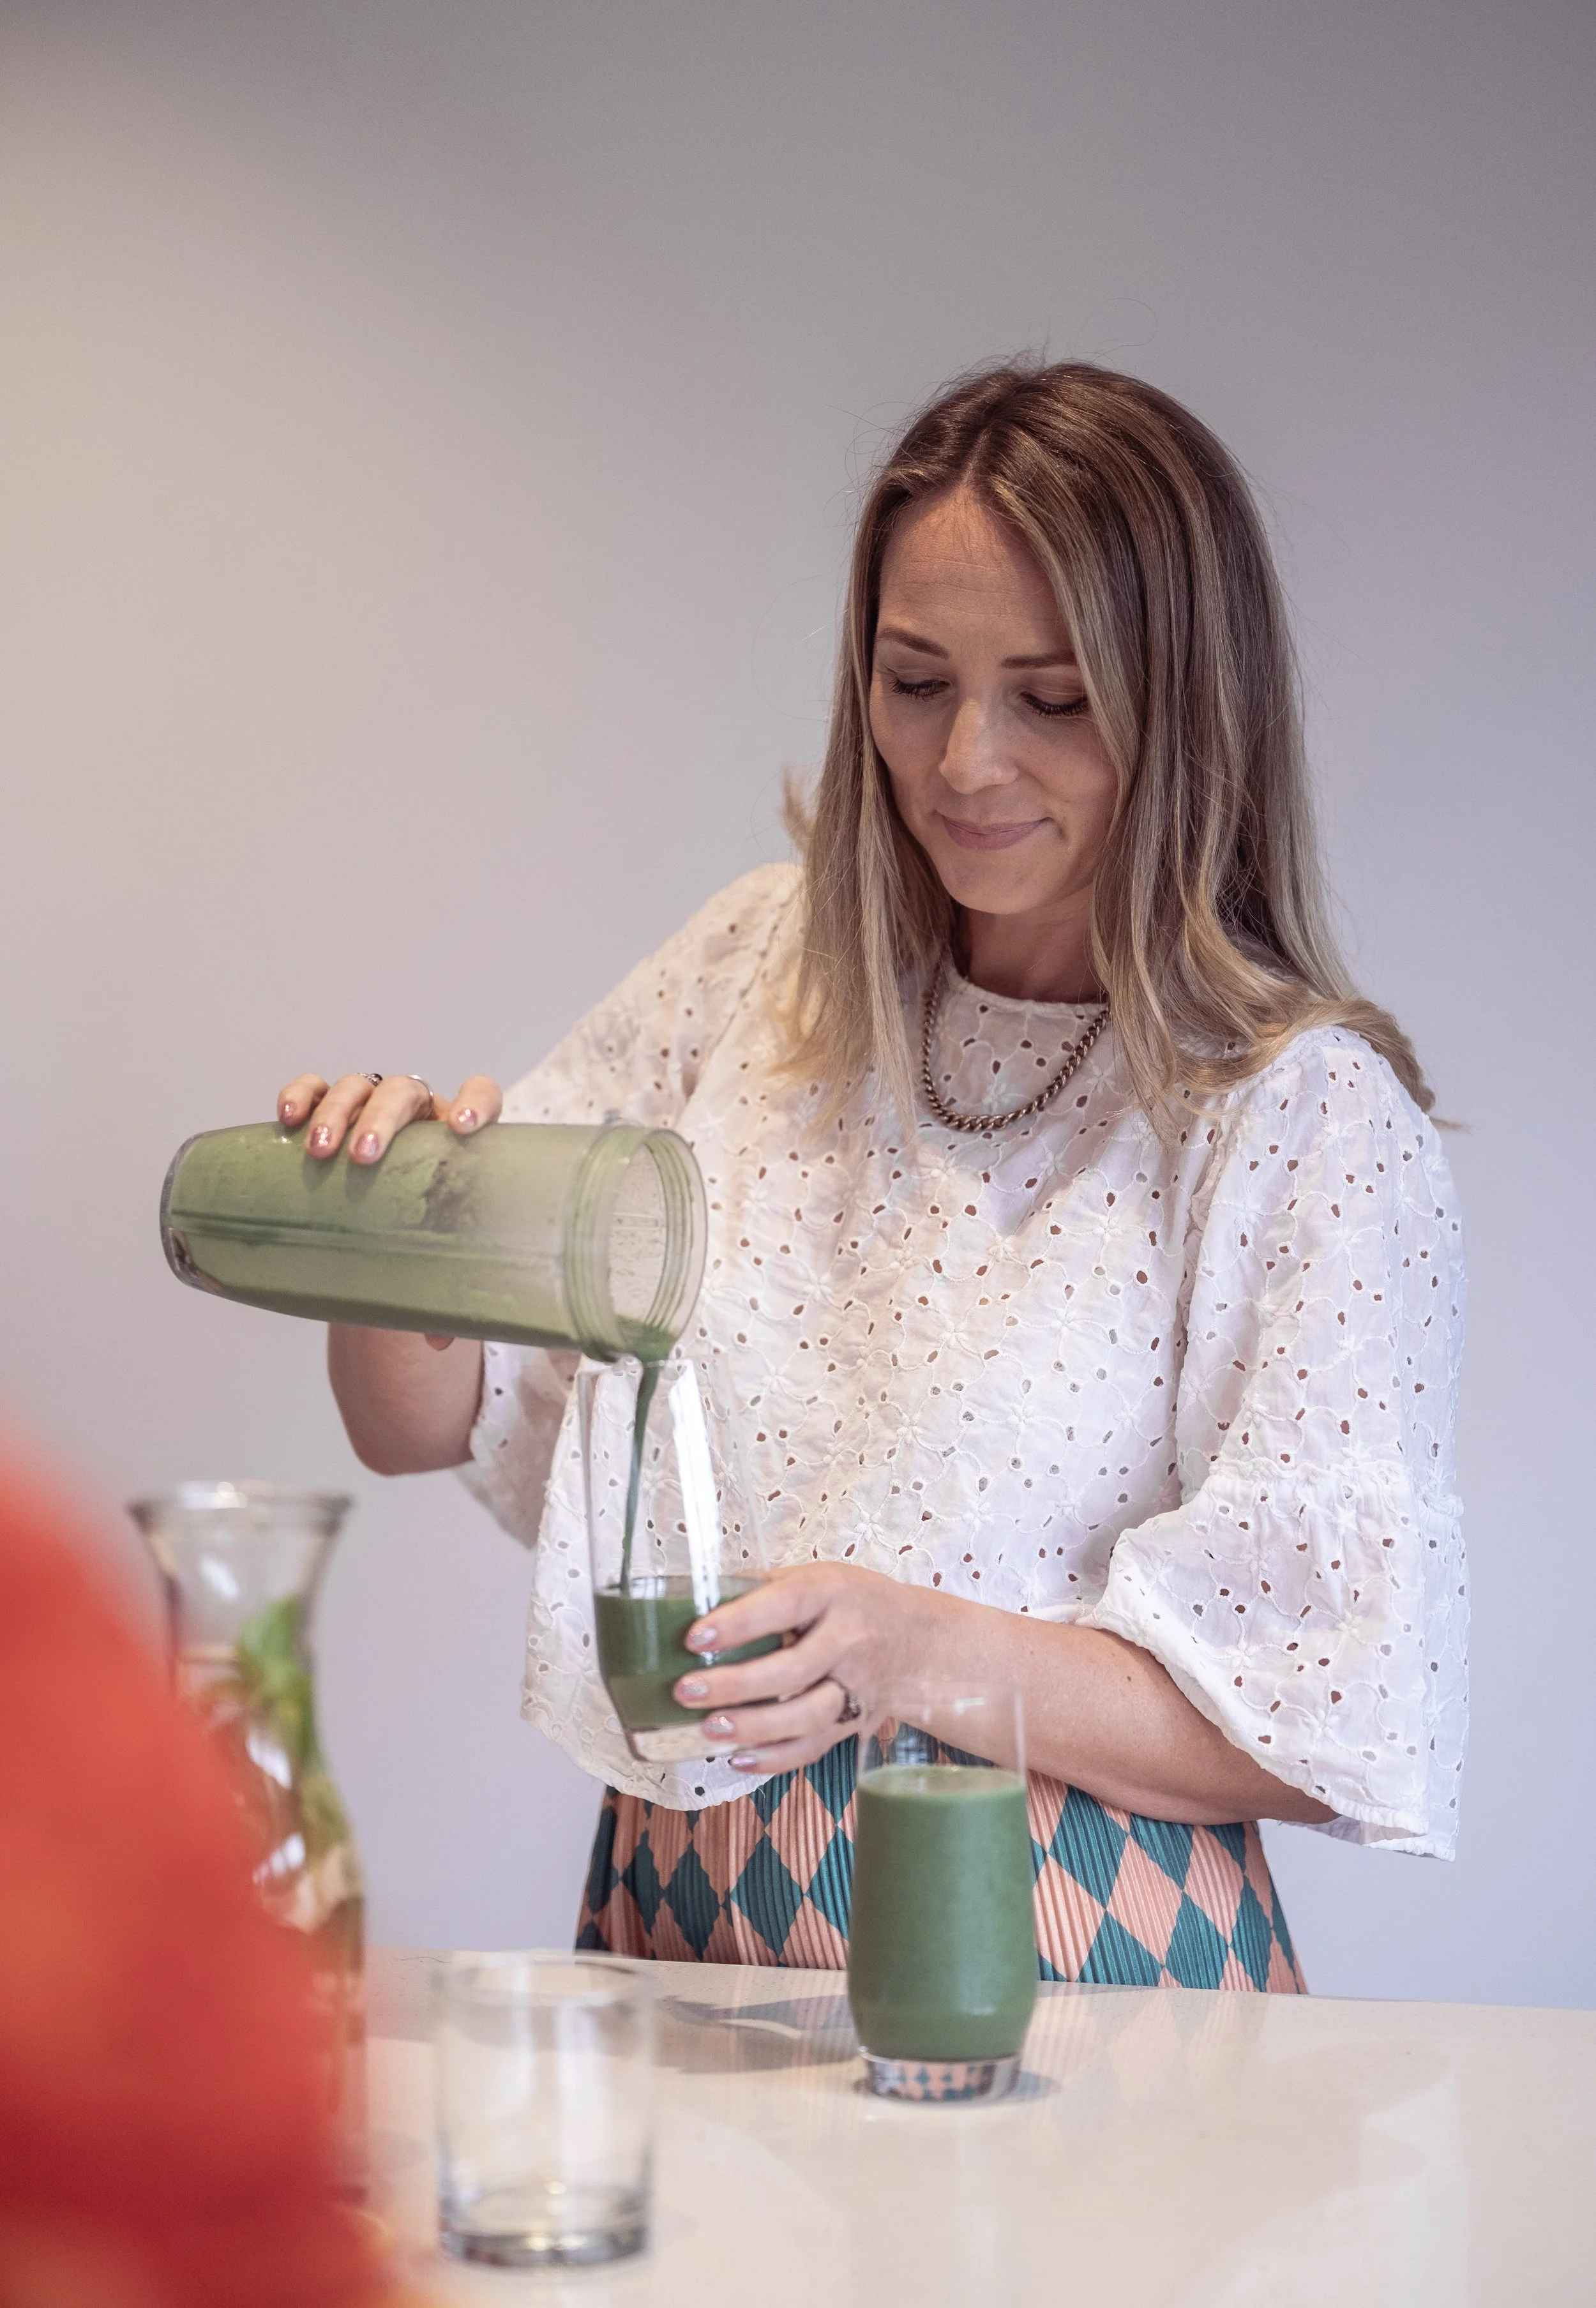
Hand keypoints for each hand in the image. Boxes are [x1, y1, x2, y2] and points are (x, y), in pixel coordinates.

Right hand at [277, 1069, 503, 1347]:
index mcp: (457, 1138)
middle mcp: (418, 1113)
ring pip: (357, 1086)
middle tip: (363, 1157)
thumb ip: (445, 1292)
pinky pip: (313, 1088)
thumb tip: (440, 1338)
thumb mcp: (435, 1259)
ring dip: (336, 1113)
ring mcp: (371, 1106)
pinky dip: (300, 1095)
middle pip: (405, 1092)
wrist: (379, 1223)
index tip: (463, 1129)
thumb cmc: (418, 1235)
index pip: (481, 1097)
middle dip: (382, 1118)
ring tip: (321, 1153)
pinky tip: (287, 1119)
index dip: (476, 1103)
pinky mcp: (328, 1110)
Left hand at [670, 1563, 939, 1778]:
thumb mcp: (816, 1578)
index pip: (784, 1606)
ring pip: (806, 1716)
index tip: (695, 1637)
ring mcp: (854, 1687)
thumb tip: (696, 1599)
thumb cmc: (851, 1602)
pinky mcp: (853, 1723)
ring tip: (710, 1729)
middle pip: (793, 1670)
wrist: (915, 1639)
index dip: (739, 1622)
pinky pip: (814, 1747)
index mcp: (831, 1593)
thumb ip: (764, 1590)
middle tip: (687, 1691)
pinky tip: (738, 1757)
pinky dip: (775, 1758)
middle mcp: (847, 1641)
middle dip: (736, 1684)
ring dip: (755, 1727)